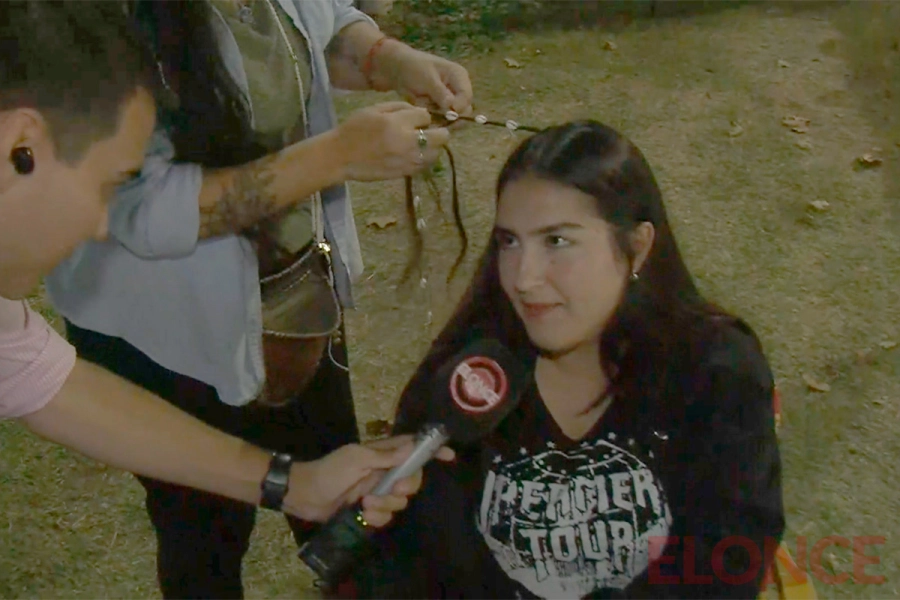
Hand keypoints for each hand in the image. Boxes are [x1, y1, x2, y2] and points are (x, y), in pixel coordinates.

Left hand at [282, 434, 454, 526]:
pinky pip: (387, 516)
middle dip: (405, 487)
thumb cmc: (330, 470)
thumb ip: (386, 455)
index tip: (449, 456)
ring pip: (400, 501)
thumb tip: (414, 446)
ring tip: (365, 503)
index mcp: (383, 453)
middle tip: (390, 489)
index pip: (414, 448)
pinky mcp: (370, 509)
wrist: (304, 494)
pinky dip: (376, 518)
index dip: (432, 450)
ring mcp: (378, 491)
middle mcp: (385, 471)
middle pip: (413, 479)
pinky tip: (362, 515)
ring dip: (385, 505)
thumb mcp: (357, 458)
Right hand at [334, 101, 449, 181]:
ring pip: (436, 154)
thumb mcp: (374, 109)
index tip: (415, 118)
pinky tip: (411, 154)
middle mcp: (408, 143)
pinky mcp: (405, 173)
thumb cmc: (355, 130)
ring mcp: (408, 161)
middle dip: (438, 132)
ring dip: (432, 147)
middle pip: (441, 138)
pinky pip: (425, 165)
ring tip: (418, 144)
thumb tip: (420, 112)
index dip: (422, 116)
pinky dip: (423, 159)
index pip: (426, 116)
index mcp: (398, 124)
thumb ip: (400, 108)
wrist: (341, 156)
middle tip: (426, 131)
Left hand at [374, 43, 472, 116]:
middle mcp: (458, 88)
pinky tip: (419, 104)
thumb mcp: (427, 79)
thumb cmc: (413, 67)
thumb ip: (441, 94)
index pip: (467, 97)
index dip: (459, 108)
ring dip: (437, 114)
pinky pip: (440, 118)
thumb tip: (453, 108)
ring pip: (451, 117)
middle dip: (448, 114)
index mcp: (459, 76)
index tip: (446, 114)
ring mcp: (449, 98)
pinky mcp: (439, 107)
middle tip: (430, 108)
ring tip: (421, 101)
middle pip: (463, 110)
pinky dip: (430, 115)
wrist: (395, 68)